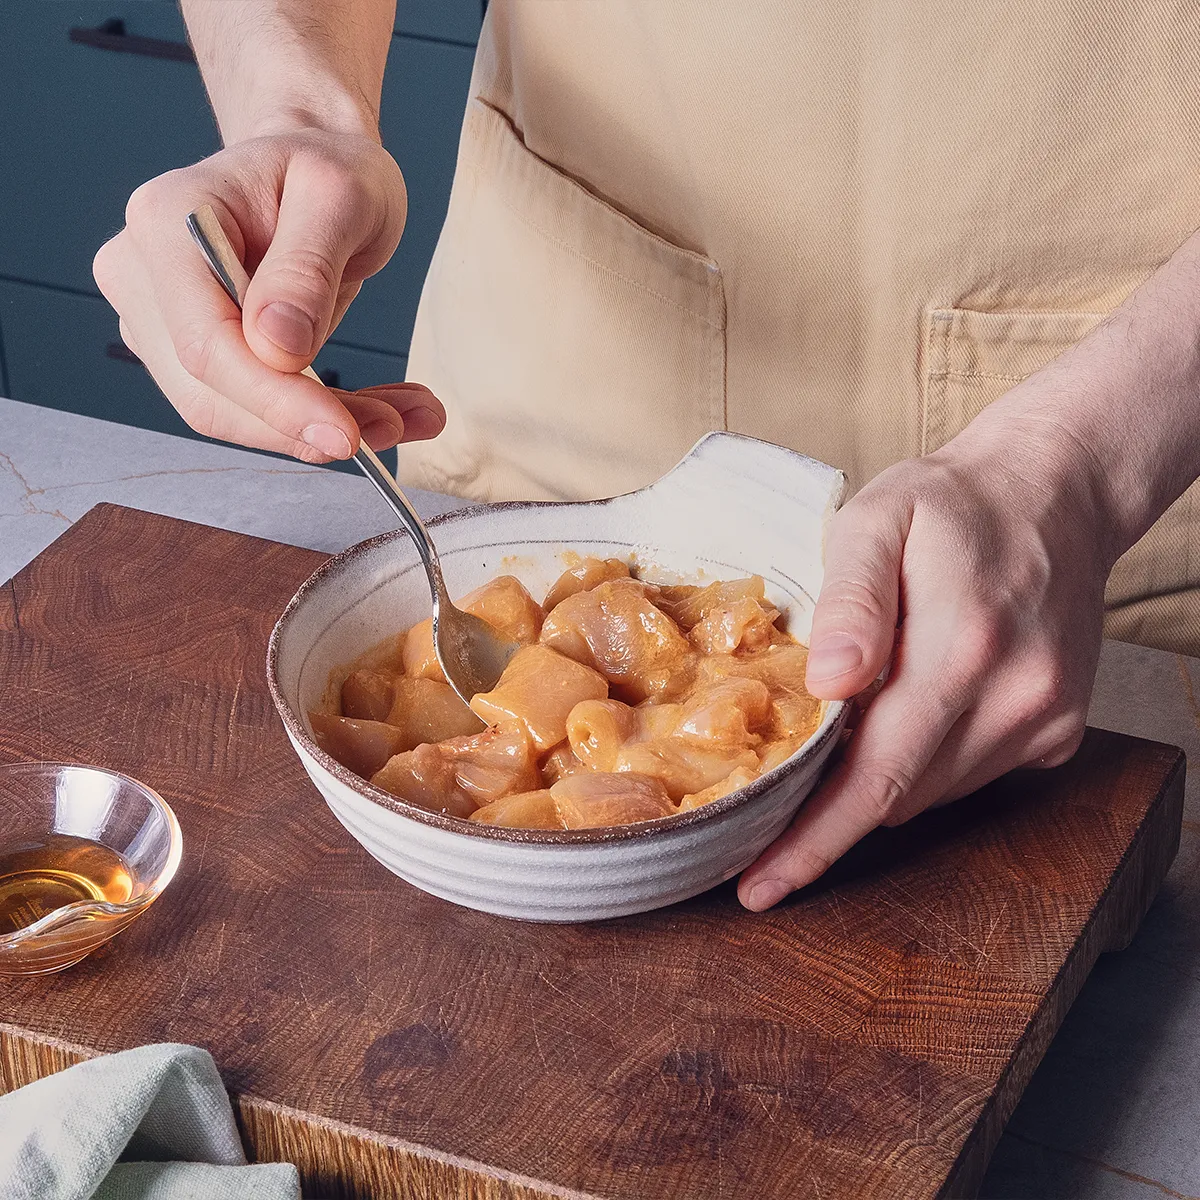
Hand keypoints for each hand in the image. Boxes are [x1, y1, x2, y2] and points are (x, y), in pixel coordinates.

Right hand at [94, 129, 443, 461]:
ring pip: (233, 413)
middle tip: (397, 426)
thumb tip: (275, 348)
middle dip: (305, 424)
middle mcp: (143, 274)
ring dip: (319, 429)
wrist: (314, 165)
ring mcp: (159, 319)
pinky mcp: (192, 352)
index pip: (206, 344)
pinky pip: (250, 408)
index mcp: (166, 222)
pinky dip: (316, 418)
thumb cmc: (326, 167)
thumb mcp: (340, 196)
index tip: (346, 434)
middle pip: (211, 393)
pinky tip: (377, 411)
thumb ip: (307, 268)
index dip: (275, 401)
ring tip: (403, 416)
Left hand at [738, 405, 1113, 910]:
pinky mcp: (1060, 729)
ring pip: (932, 793)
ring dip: (880, 778)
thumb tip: (826, 685)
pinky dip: (925, 761)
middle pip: (899, 798)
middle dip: (829, 813)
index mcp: (959, 649)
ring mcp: (1044, 719)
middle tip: (772, 802)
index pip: (873, 779)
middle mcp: (1014, 697)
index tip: (760, 888)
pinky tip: (912, 708)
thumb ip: (852, 603)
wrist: (1054, 491)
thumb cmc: (949, 505)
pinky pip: (969, 775)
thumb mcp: (877, 521)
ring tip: (848, 722)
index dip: (812, 841)